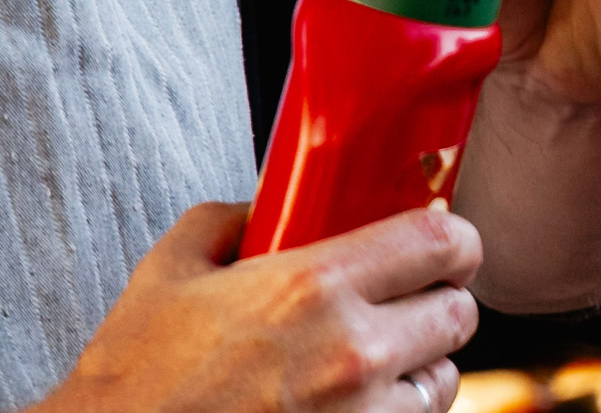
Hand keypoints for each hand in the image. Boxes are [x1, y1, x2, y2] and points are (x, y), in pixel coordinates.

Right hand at [38, 203, 479, 412]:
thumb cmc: (141, 370)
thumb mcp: (170, 269)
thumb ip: (227, 220)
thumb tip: (266, 207)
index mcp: (313, 286)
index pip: (441, 246)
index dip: (452, 239)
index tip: (440, 243)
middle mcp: (354, 353)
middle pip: (459, 314)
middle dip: (435, 302)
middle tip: (401, 300)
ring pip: (444, 381)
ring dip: (419, 366)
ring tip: (372, 361)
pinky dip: (394, 412)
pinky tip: (351, 402)